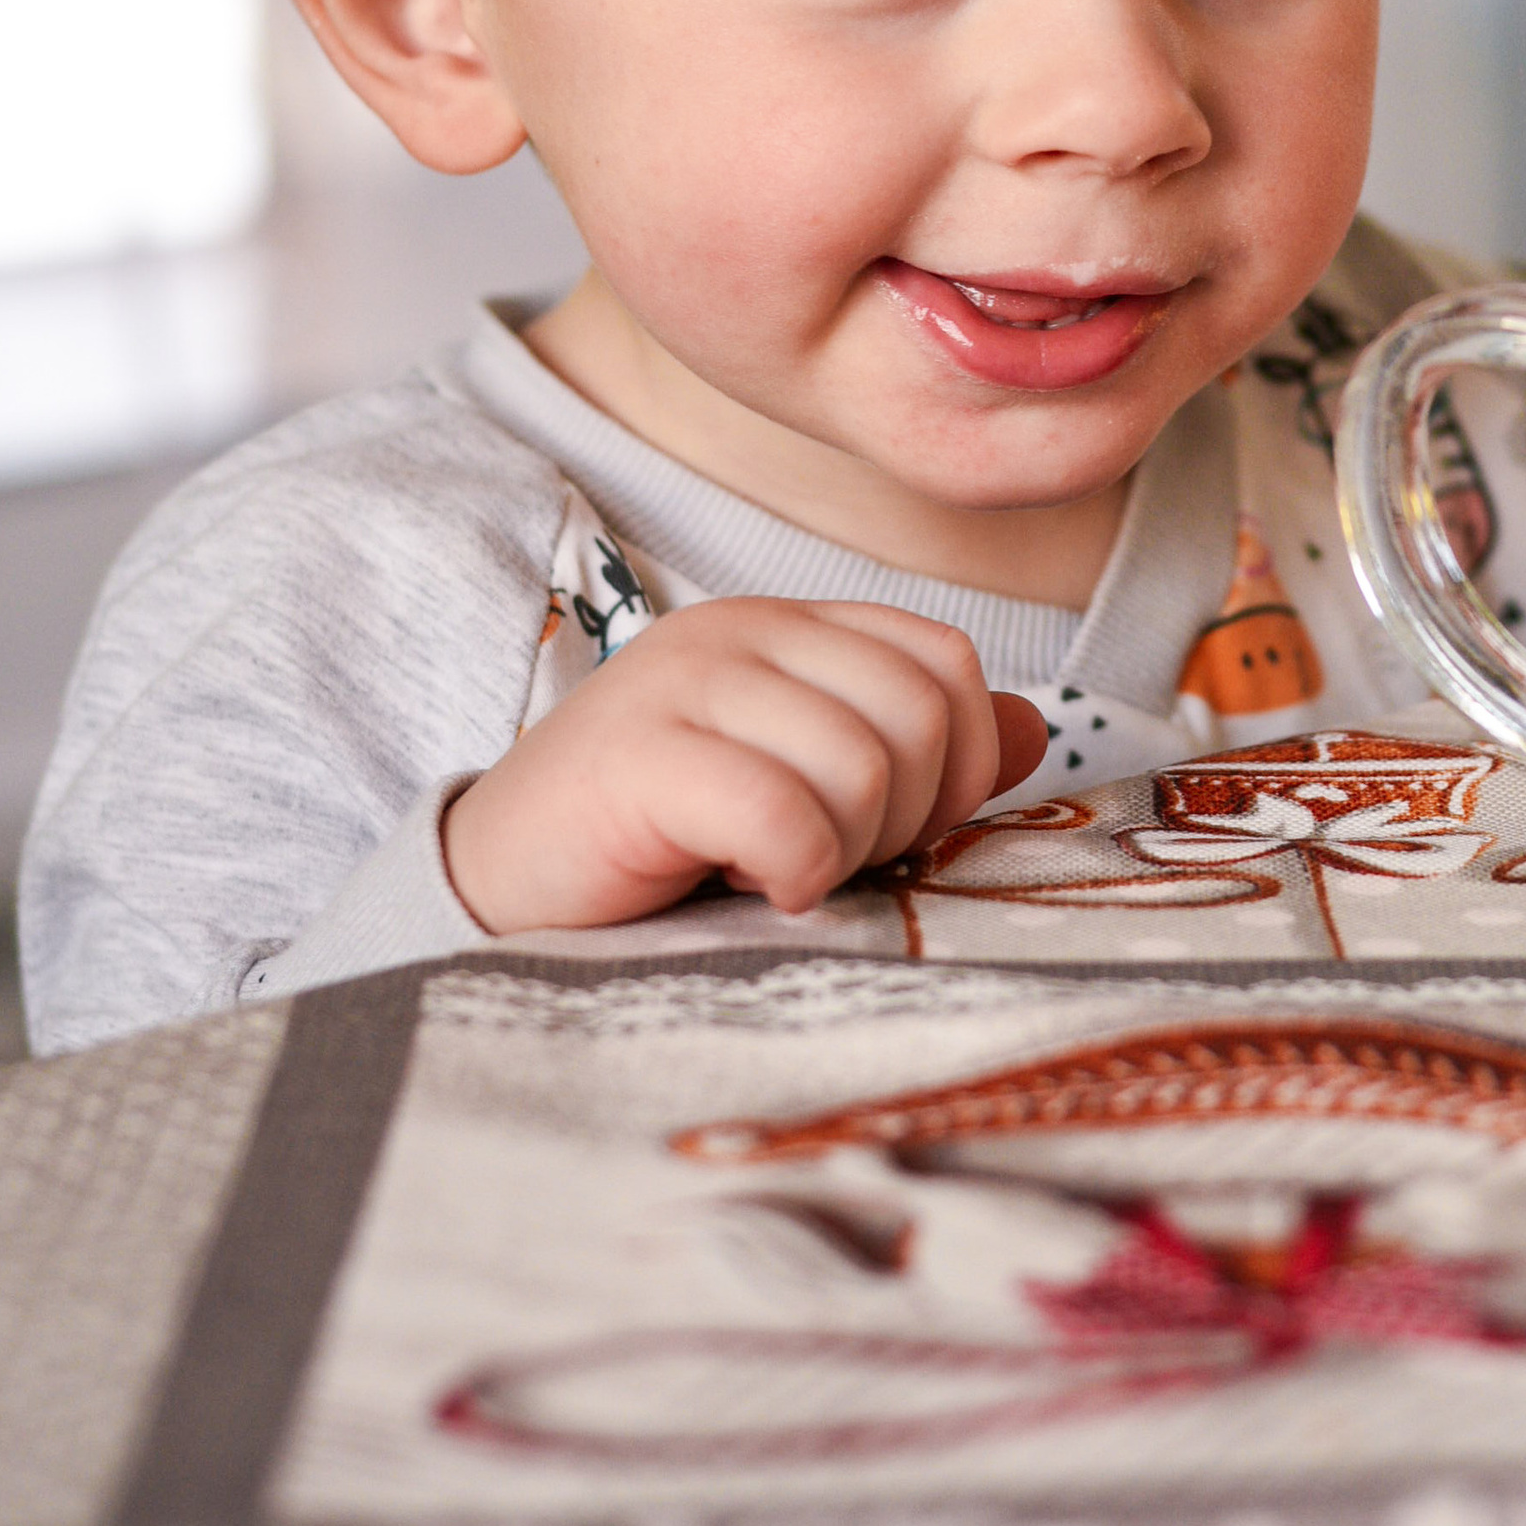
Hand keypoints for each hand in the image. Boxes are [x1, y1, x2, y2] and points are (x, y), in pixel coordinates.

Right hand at [440, 597, 1050, 935]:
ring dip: (837, 850)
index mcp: (787, 629)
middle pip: (920, 710)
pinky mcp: (639, 757)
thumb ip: (912, 754)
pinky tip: (743, 884)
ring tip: (765, 867)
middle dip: (901, 814)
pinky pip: (786, 815)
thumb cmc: (660, 851)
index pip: (945, 661)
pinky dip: (790, 873)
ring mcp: (685, 684)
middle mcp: (739, 631)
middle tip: (822, 856)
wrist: (497, 896)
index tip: (887, 830)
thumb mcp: (803, 790)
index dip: (953, 763)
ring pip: (863, 764)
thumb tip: (1028, 729)